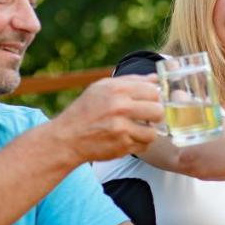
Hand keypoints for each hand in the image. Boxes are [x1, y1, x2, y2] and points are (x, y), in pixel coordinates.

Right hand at [49, 75, 164, 163]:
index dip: (154, 97)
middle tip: (147, 117)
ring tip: (137, 129)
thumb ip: (131, 81)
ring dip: (147, 132)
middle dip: (155, 115)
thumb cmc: (85, 110)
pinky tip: (129, 139)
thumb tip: (156, 78)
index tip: (148, 102)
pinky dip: (139, 143)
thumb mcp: (102, 87)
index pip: (153, 91)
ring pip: (153, 132)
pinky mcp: (121, 146)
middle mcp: (119, 107)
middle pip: (158, 111)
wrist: (67, 138)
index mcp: (116, 89)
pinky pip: (144, 146)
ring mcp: (121, 128)